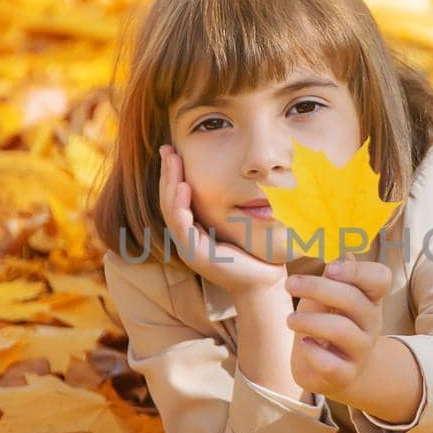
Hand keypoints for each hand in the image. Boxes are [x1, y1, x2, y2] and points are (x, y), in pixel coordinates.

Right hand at [160, 144, 286, 295]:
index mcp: (193, 232)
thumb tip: (236, 174)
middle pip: (168, 202)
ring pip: (171, 213)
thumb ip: (229, 205)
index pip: (174, 200)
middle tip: (167, 149)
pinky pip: (183, 228)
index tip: (172, 151)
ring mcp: (190, 249)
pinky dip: (181, 207)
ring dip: (170, 186)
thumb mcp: (238, 223)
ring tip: (173, 163)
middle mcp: (186, 240)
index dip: (171, 175)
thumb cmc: (256, 253)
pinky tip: (184, 188)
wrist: (265, 283)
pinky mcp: (198, 256)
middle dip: (166, 174)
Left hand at [284, 254, 392, 395]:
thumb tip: (341, 253)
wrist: (335, 372)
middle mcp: (371, 323)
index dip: (357, 270)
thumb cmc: (329, 326)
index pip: (380, 278)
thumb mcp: (328, 299)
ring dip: (310, 320)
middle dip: (317, 288)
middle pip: (353, 299)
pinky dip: (312, 352)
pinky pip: (331, 363)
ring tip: (290, 319)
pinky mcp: (345, 374)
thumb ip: (332, 280)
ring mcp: (360, 350)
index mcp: (369, 298)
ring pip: (341, 329)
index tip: (329, 267)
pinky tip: (304, 344)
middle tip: (290, 284)